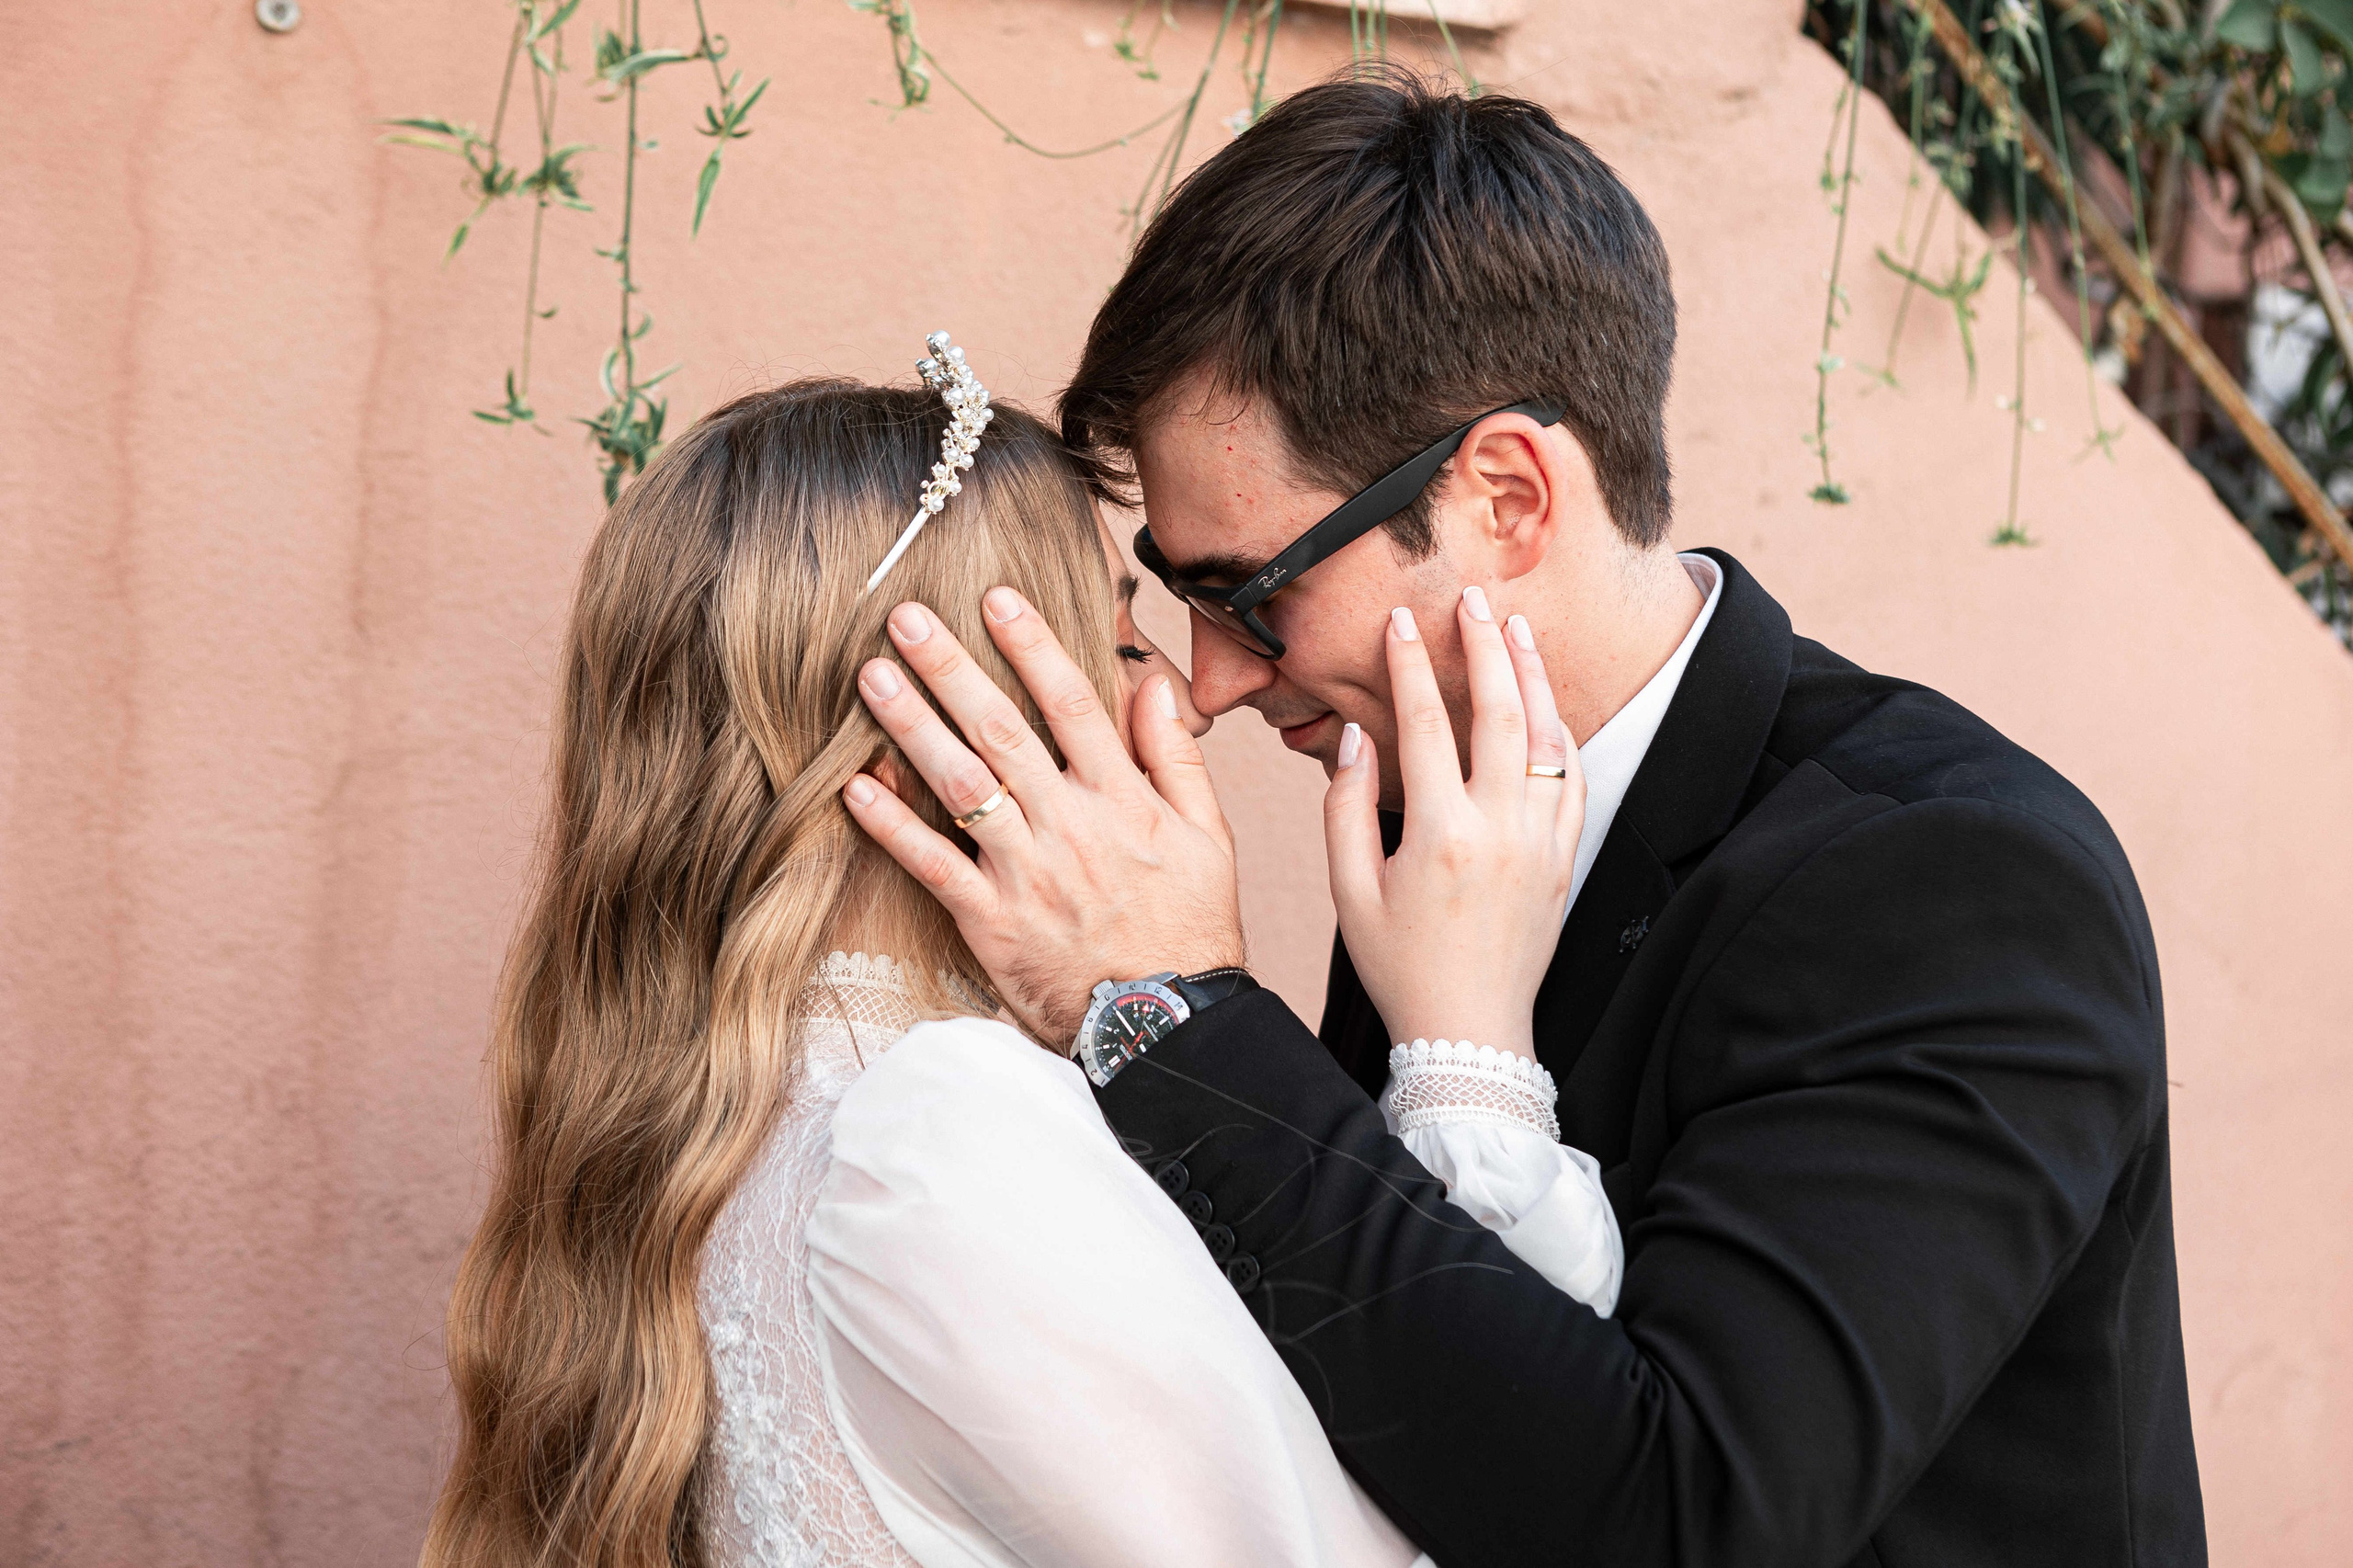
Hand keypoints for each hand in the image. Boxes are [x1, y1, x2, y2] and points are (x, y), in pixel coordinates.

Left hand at [842, 589, 1244, 1044]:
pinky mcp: (991, 923)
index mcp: (1122, 800)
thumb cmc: (1190, 928)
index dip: (1032, 646)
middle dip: (951, 668)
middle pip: (1002, 731)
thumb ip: (1175, 757)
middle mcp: (1069, 826)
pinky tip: (854, 786)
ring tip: (872, 678)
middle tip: (906, 617)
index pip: (1072, 704)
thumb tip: (1150, 685)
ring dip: (912, 728)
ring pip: (960, 786)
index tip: (995, 597)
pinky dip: (892, 827)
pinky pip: (933, 867)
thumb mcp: (1209, 836)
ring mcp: (1026, 873)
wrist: (1169, 1025)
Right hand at [1324, 587, 1583, 1062]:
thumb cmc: (1401, 967)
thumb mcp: (1349, 893)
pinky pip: (1573, 780)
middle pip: (1500, 712)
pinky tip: (1548, 703)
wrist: (1470, 1033)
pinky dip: (1561, 733)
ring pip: (1547, 737)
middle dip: (1485, 645)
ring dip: (1533, 676)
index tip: (1401, 621)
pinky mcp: (1564, 859)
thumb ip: (1344, 810)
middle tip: (1474, 599)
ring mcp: (1540, 843)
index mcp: (1439, 836)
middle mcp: (1499, 831)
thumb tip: (1357, 738)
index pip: (1426, 724)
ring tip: (1518, 628)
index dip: (1410, 664)